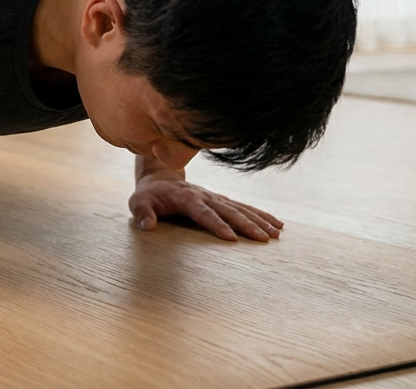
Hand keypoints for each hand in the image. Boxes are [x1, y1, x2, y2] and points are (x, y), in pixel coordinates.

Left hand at [129, 170, 282, 241]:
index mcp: (186, 198)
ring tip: (277, 233)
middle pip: (229, 211)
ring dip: (260, 220)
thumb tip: (147, 226)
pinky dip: (261, 215)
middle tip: (264, 239)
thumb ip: (142, 213)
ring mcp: (215, 197)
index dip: (216, 224)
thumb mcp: (138, 202)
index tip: (231, 238)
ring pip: (241, 209)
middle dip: (247, 225)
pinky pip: (244, 207)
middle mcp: (205, 196)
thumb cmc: (148, 195)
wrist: (159, 176)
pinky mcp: (222, 200)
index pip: (203, 213)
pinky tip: (277, 224)